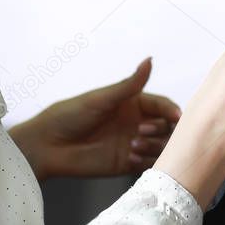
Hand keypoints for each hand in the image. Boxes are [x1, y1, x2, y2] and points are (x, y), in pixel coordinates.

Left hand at [9, 57, 180, 179]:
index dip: (171, 111)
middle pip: (166, 127)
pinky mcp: (126, 164)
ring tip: (133, 147)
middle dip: (161, 129)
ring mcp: (133, 144)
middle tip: (142, 132)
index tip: (177, 117)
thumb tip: (150, 60)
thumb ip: (130, 84)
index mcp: (132, 103)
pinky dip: (145, 162)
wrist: (47, 145)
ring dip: (153, 147)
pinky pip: (148, 165)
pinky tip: (129, 158)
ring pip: (160, 146)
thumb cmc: (70, 115)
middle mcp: (136, 123)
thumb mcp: (102, 98)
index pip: (162, 106)